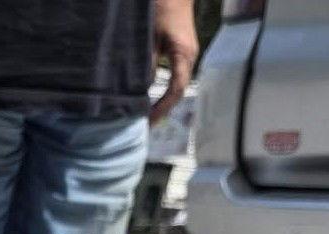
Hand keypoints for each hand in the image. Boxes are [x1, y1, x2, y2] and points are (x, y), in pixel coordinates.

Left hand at [150, 0, 198, 125]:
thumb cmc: (162, 6)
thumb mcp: (149, 37)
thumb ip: (146, 64)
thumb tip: (138, 92)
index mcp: (184, 54)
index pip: (176, 90)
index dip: (162, 108)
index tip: (147, 121)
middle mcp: (189, 57)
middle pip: (178, 92)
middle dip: (162, 110)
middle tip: (143, 126)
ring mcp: (187, 54)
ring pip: (176, 85)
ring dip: (162, 101)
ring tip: (145, 117)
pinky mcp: (181, 51)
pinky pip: (174, 77)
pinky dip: (163, 90)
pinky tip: (150, 98)